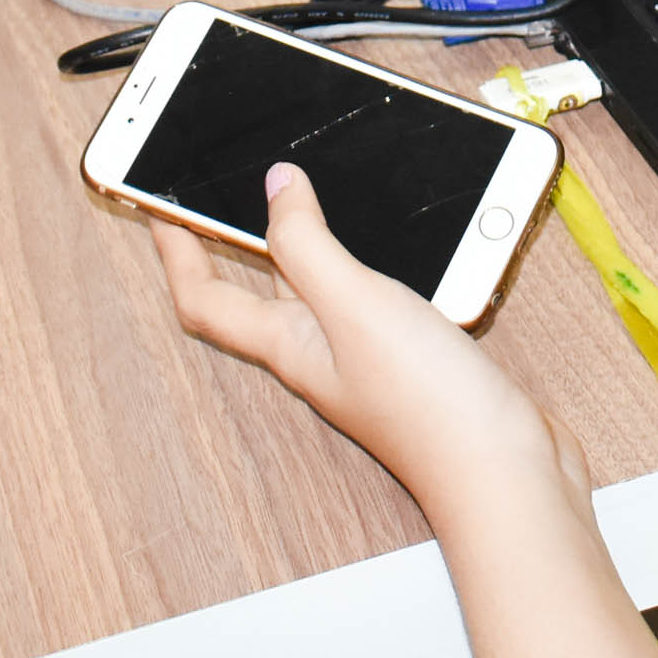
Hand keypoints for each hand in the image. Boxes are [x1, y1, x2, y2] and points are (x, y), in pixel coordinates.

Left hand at [154, 165, 589, 521]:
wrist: (504, 472)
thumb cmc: (430, 406)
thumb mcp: (355, 306)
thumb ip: (309, 245)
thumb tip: (274, 186)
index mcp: (290, 345)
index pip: (206, 300)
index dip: (174, 252)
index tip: (153, 204)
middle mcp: (318, 353)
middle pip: (252, 296)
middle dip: (225, 246)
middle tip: (210, 197)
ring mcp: (363, 358)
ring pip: (309, 295)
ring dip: (290, 249)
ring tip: (285, 203)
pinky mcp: (408, 358)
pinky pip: (361, 300)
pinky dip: (354, 263)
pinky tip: (378, 243)